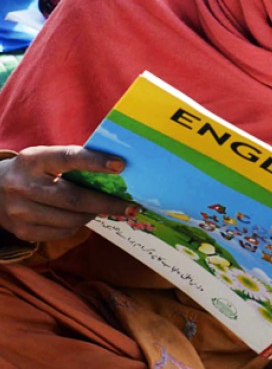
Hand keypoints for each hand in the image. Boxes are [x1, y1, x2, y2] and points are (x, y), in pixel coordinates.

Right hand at [0, 146, 133, 241]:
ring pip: (71, 219)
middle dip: (107, 203)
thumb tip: (117, 170)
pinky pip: (62, 233)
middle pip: (74, 198)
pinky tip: (83, 217)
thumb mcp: (45, 158)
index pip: (68, 158)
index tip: (121, 165)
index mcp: (34, 160)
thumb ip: (73, 162)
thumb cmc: (33, 171)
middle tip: (132, 206)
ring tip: (104, 208)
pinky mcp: (22, 231)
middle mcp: (23, 185)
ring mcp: (20, 211)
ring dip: (94, 215)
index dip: (95, 162)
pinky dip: (79, 225)